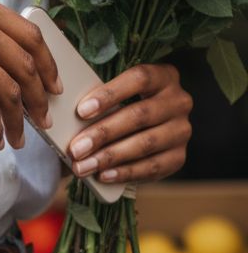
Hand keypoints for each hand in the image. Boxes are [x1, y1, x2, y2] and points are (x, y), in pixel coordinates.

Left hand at [65, 62, 192, 184]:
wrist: (150, 130)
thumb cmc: (123, 107)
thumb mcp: (117, 97)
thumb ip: (100, 103)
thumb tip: (69, 120)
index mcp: (164, 76)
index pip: (140, 78)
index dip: (110, 94)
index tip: (81, 111)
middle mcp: (179, 101)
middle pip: (140, 115)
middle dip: (103, 134)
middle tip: (76, 149)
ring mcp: (182, 130)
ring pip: (145, 143)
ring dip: (110, 157)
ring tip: (83, 166)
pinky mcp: (179, 157)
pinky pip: (152, 167)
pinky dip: (125, 173)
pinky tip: (104, 175)